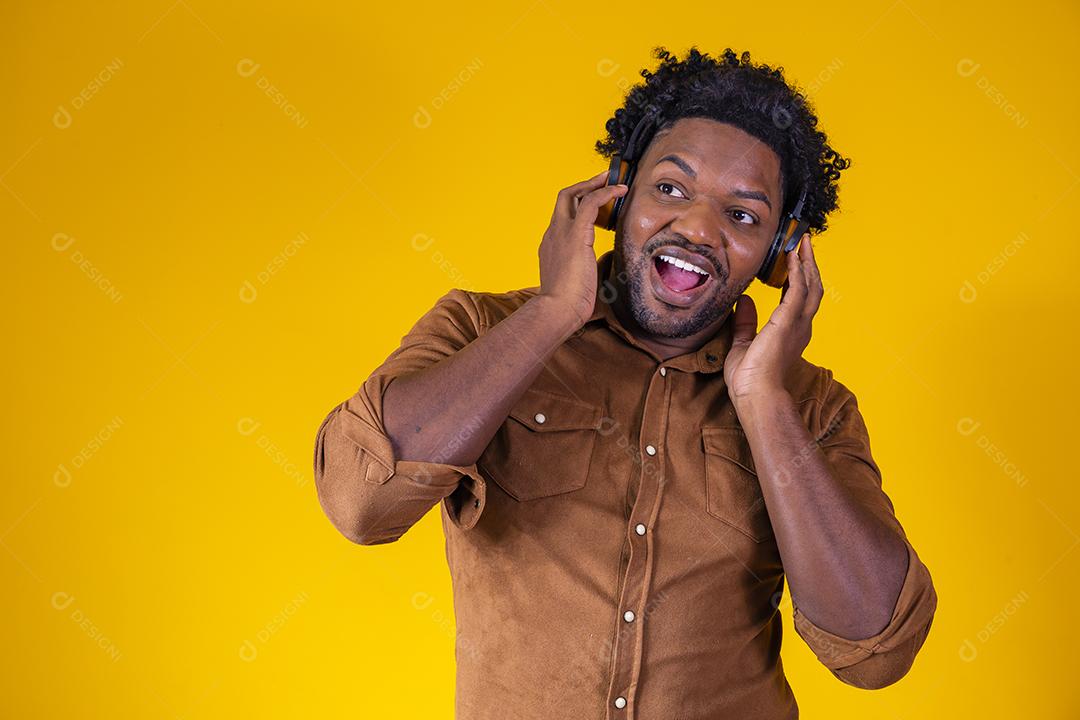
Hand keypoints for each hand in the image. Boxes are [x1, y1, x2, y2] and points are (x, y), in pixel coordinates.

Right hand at [538, 170, 627, 327]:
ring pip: (574, 195)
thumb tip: (607, 262)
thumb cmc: (568, 305)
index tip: (596, 201)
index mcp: (552, 246)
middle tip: (604, 179)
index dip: (579, 205)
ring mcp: (561, 232)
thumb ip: (591, 268)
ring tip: (614, 179)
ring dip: (595, 184)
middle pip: (564, 198)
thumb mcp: (579, 282)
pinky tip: (621, 191)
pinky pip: (591, 203)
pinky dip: (606, 193)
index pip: (563, 217)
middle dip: (584, 185)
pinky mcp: (575, 234)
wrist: (557, 311)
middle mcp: (553, 234)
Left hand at [724, 233, 821, 404]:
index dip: (798, 277)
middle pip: (812, 287)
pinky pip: (799, 289)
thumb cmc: (750, 379)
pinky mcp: (788, 321)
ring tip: (803, 243)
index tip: (793, 261)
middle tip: (805, 243)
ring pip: (811, 285)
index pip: (798, 298)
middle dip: (809, 264)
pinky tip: (793, 257)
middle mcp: (800, 326)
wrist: (756, 394)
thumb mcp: (742, 344)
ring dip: (807, 262)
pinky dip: (798, 271)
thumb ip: (745, 322)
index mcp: (791, 332)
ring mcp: (798, 323)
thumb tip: (744, 301)